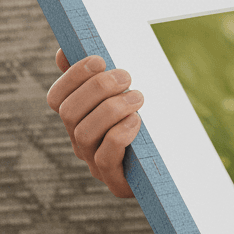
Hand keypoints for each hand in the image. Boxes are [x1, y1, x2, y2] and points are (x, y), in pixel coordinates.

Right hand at [47, 50, 143, 197]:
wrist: (176, 165)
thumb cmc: (150, 124)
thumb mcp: (128, 97)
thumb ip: (102, 75)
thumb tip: (65, 53)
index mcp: (81, 118)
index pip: (56, 98)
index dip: (72, 76)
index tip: (99, 59)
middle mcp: (81, 141)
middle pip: (69, 113)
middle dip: (97, 88)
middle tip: (126, 76)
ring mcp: (95, 162)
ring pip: (83, 133)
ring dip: (111, 109)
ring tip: (138, 97)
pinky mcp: (115, 180)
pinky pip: (105, 158)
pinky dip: (118, 135)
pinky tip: (136, 122)